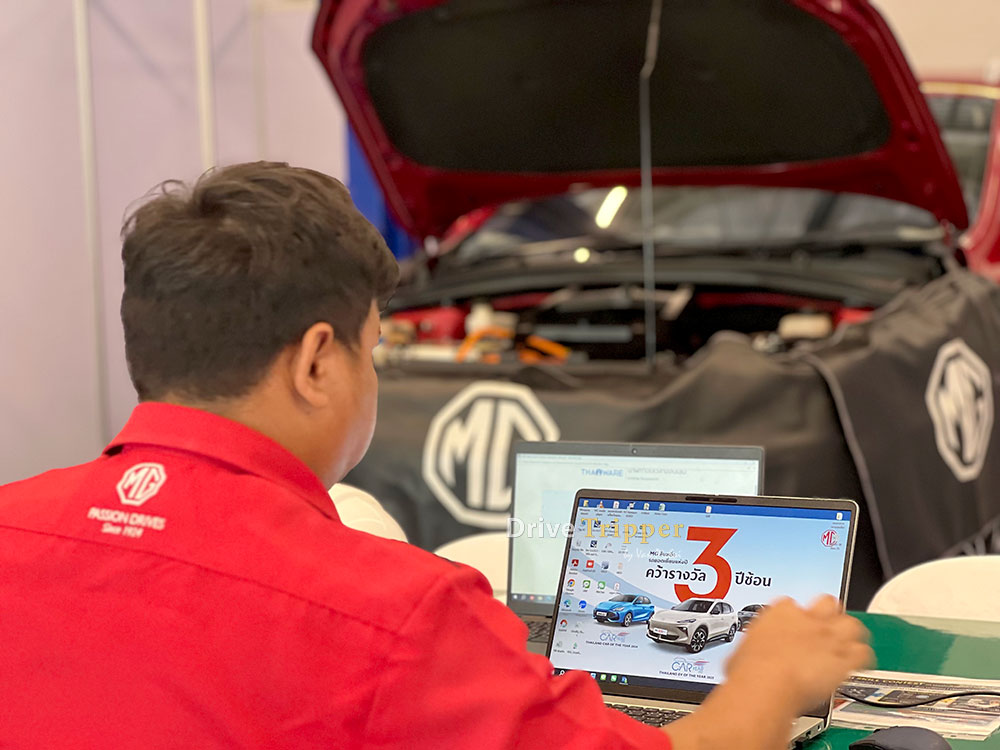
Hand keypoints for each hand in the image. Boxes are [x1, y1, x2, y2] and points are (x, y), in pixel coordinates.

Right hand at [665, 597, 871, 749]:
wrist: (768, 684)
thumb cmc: (749, 673)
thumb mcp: (739, 655)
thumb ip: (749, 650)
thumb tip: (741, 660)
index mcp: (778, 612)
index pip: (790, 604)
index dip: (794, 617)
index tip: (791, 628)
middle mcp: (806, 619)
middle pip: (827, 602)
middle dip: (828, 615)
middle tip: (824, 629)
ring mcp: (827, 636)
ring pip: (851, 623)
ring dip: (849, 634)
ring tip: (845, 643)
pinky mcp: (844, 657)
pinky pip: (863, 652)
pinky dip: (862, 657)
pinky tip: (856, 664)